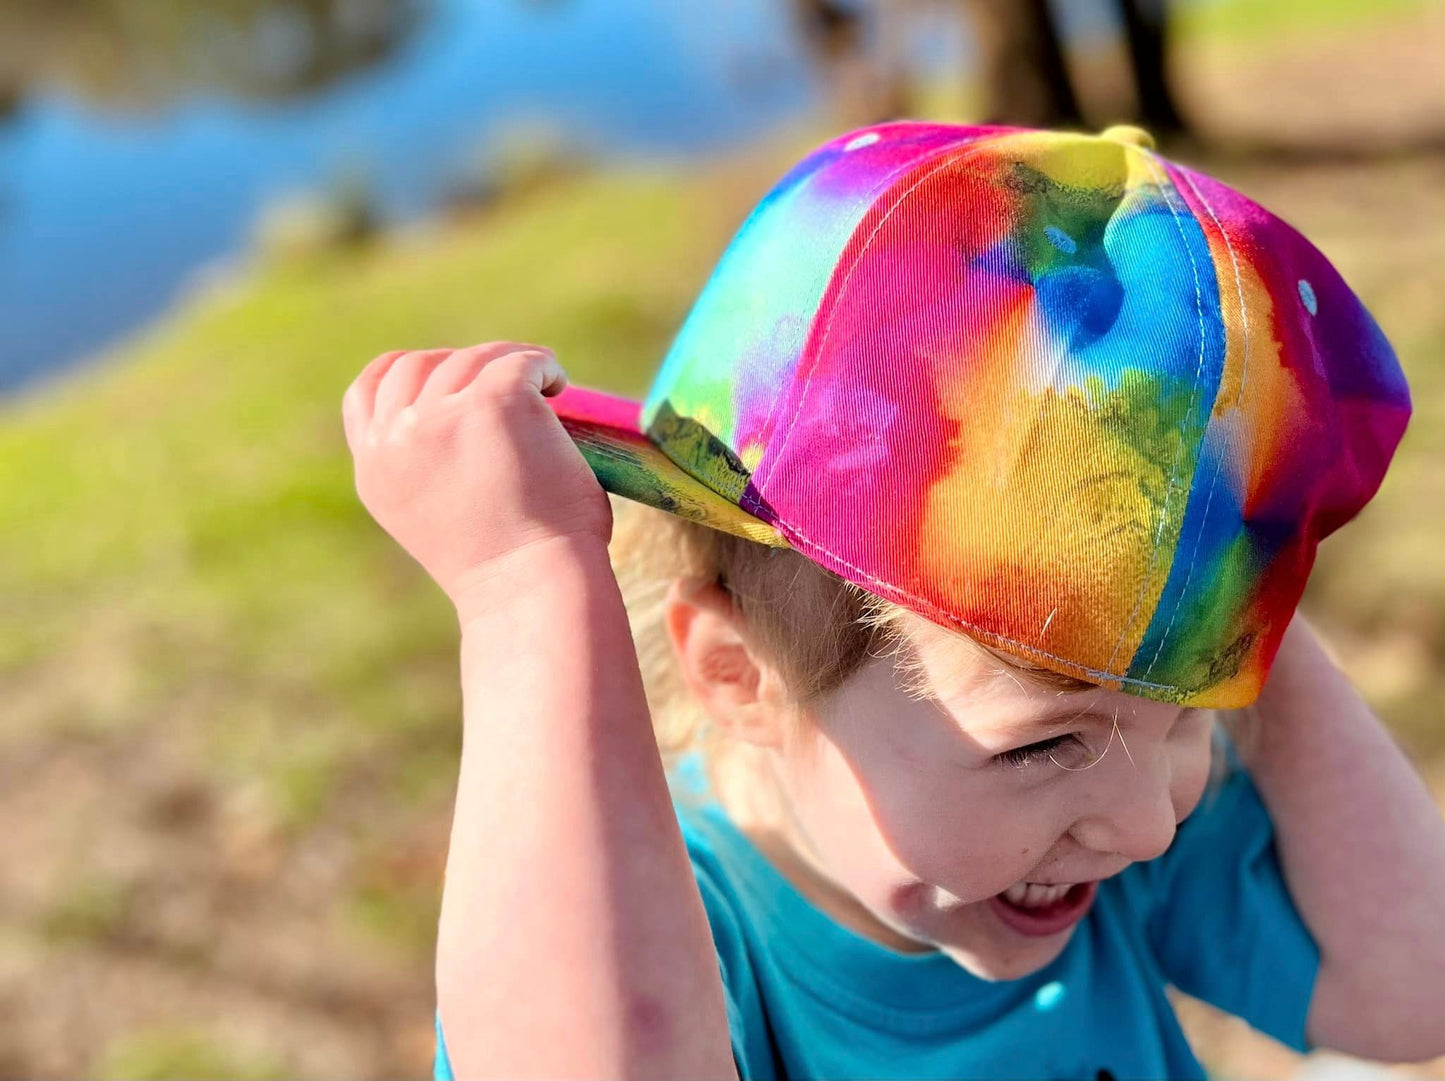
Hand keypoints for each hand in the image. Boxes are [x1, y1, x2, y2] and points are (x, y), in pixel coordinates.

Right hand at [341, 342, 612, 614]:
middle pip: (421, 365)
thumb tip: (454, 415)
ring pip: (473, 358)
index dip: (410, 374)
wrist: (532, 590)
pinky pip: (519, 361)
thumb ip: (425, 468)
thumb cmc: (506, 570)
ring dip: (510, 363)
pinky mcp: (495, 402)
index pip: (368, 391)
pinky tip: (559, 384)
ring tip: (545, 384)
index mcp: (376, 471)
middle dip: (464, 367)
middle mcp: (398, 440)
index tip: (452, 381)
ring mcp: (442, 416)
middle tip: (509, 383)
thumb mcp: (433, 518)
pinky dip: (542, 365)